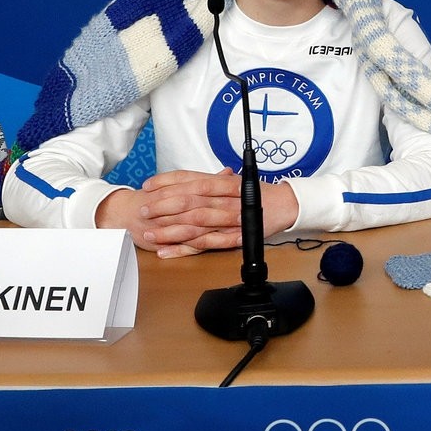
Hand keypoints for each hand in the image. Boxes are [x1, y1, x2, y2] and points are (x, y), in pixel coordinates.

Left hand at [97, 169, 298, 256]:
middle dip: (162, 207)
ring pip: (195, 223)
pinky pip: (206, 244)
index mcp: (223, 182)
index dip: (166, 182)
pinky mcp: (234, 237)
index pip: (190, 179)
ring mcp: (229, 218)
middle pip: (189, 200)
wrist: (287, 205)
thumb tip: (185, 181)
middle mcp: (225, 198)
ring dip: (169, 229)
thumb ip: (212, 181)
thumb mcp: (236, 181)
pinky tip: (168, 251)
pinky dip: (185, 249)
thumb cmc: (259, 193)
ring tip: (149, 234)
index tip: (147, 187)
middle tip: (142, 211)